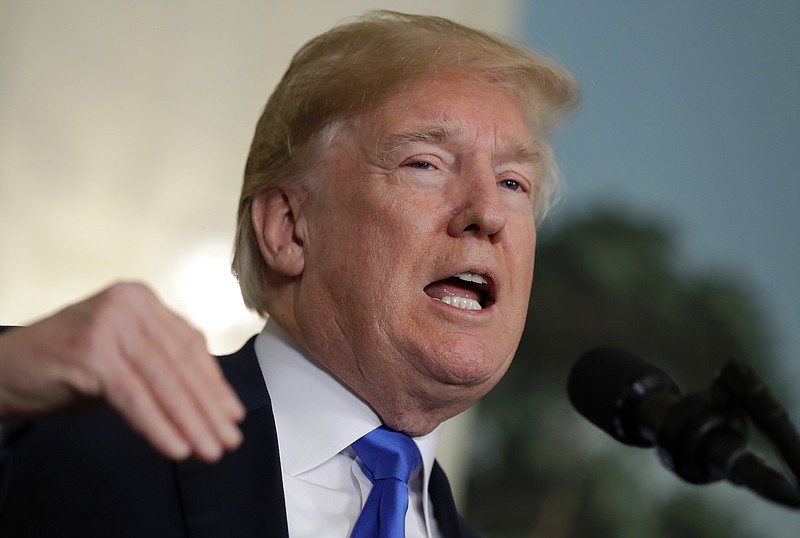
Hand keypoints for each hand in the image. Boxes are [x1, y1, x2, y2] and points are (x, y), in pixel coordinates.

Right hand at [0, 282, 244, 461]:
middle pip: (181, 363)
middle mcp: (130, 304)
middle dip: (208, 407)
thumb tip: (213, 395)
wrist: (4, 369)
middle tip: (228, 438)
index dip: (214, 383)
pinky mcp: (91, 351)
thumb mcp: (124, 354)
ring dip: (190, 421)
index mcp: (143, 301)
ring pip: (163, 381)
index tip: (233, 414)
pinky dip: (158, 425)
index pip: (190, 346)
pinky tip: (175, 447)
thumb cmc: (68, 363)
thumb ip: (163, 362)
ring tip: (209, 449)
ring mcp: (110, 325)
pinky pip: (134, 396)